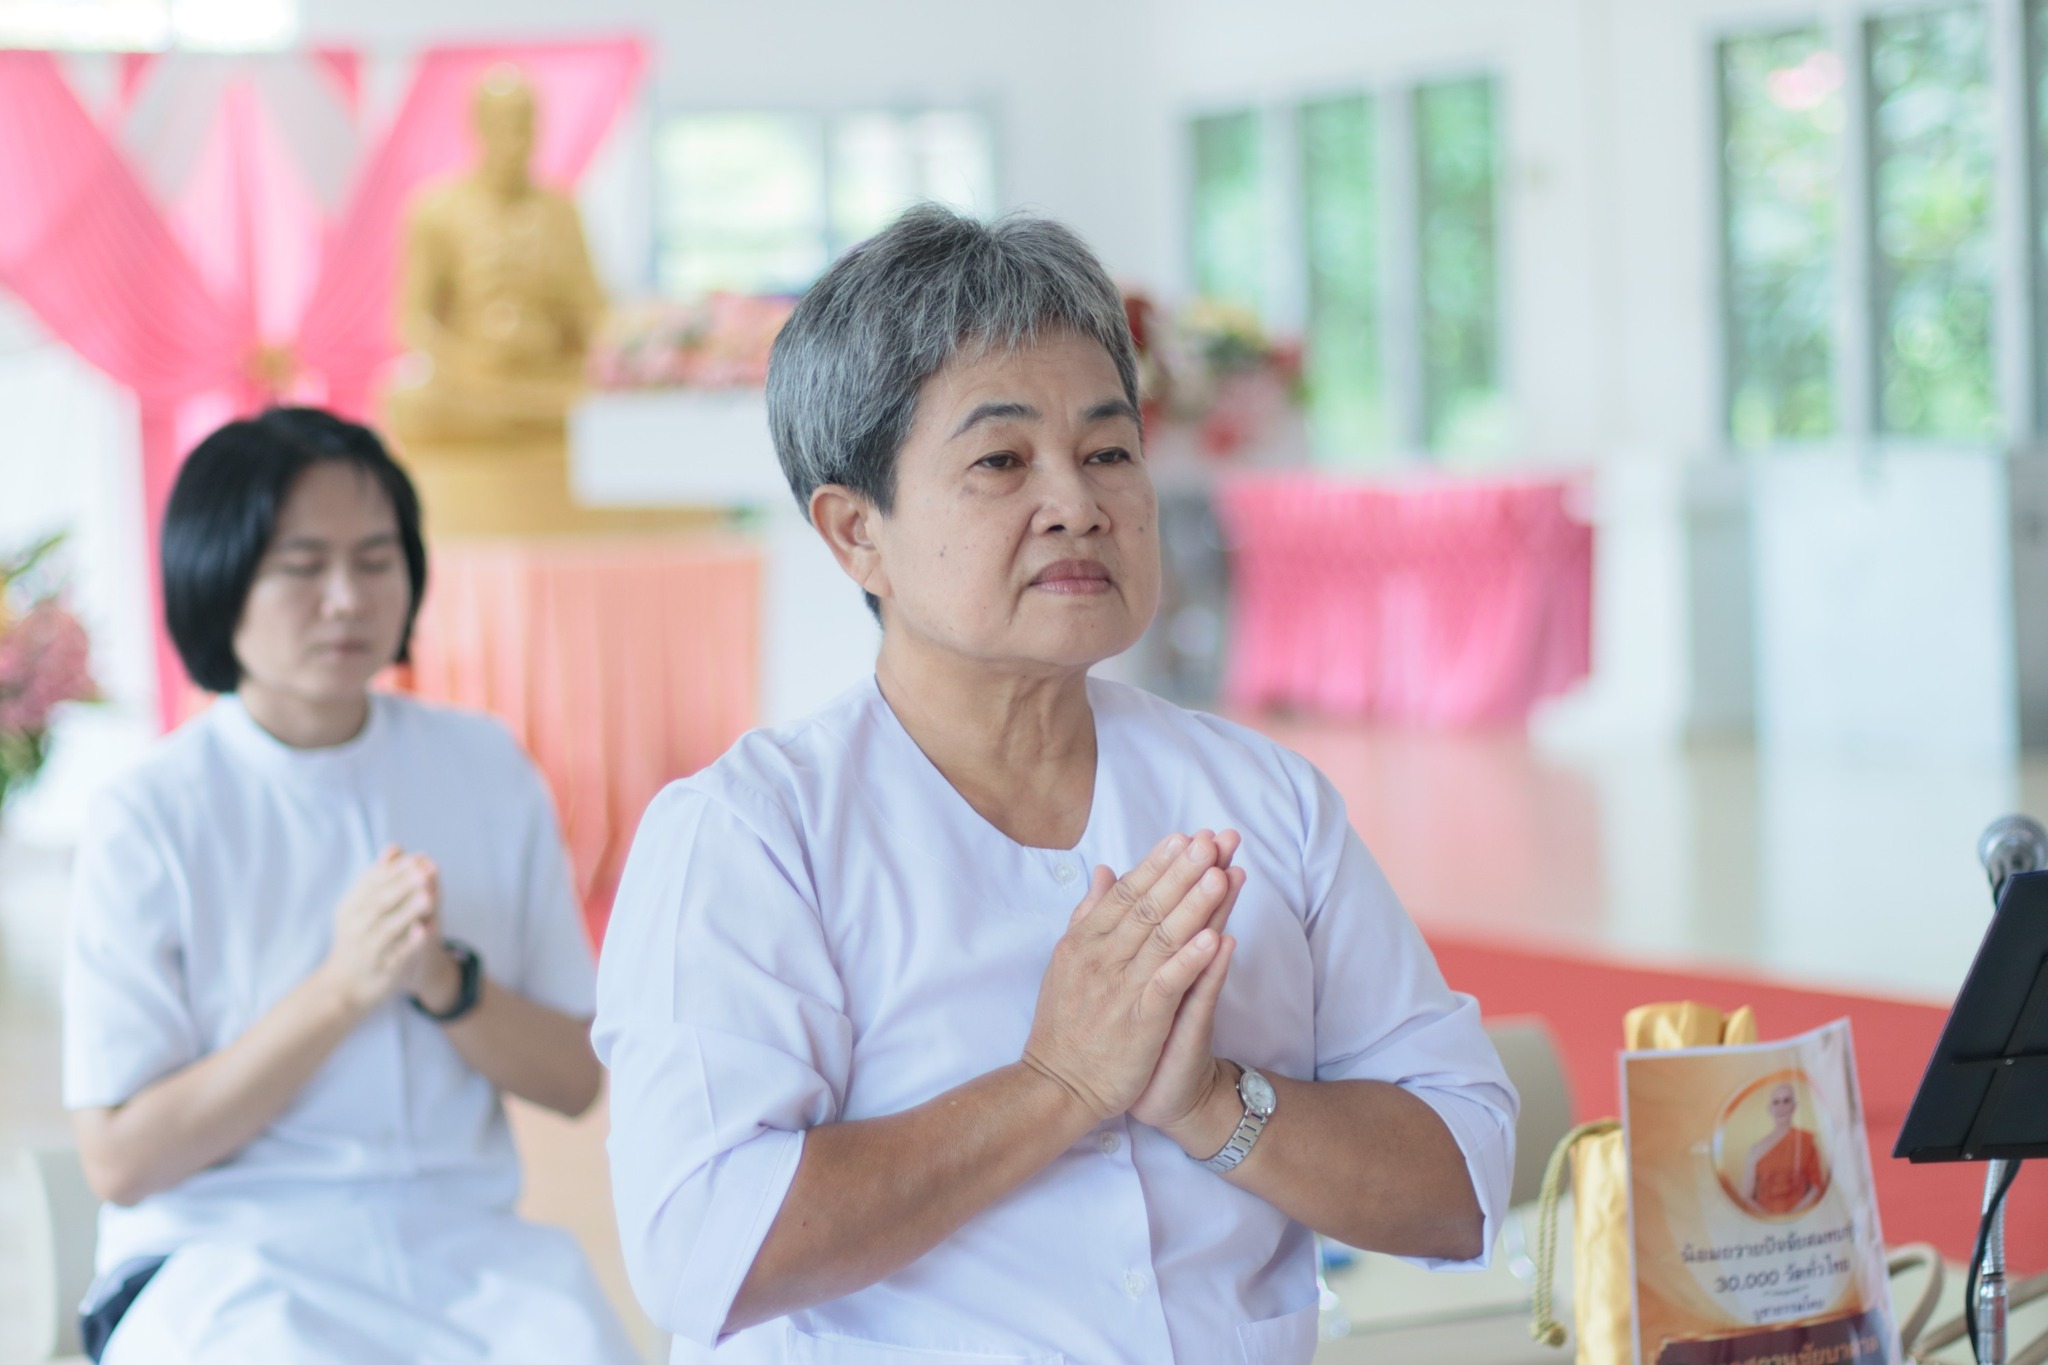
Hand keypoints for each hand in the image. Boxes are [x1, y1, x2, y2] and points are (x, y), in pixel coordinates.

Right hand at [319, 847, 441, 1013]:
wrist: (343, 987)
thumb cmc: (357, 938)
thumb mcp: (361, 907)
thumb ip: (379, 878)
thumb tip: (394, 846)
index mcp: (350, 907)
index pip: (371, 883)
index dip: (395, 870)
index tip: (418, 857)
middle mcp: (355, 927)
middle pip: (379, 902)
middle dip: (403, 885)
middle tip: (426, 870)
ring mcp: (367, 950)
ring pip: (387, 928)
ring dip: (408, 911)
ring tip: (429, 897)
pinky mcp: (381, 970)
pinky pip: (396, 956)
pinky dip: (410, 943)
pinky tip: (426, 930)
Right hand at [1021, 831, 1233, 1121]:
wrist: (1056, 1086)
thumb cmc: (1065, 1024)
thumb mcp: (1069, 960)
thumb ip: (1088, 914)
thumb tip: (1105, 872)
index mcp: (1085, 942)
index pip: (1126, 894)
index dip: (1156, 864)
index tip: (1183, 838)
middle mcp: (1101, 959)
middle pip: (1148, 908)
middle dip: (1181, 873)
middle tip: (1209, 841)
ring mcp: (1120, 990)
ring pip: (1161, 939)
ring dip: (1193, 906)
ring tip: (1219, 875)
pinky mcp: (1138, 1023)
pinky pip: (1167, 985)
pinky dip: (1189, 961)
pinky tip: (1214, 940)